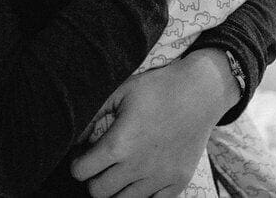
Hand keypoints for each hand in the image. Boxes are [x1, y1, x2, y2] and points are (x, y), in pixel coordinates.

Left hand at [71, 53, 234, 196]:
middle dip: (93, 179)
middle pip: (99, 192)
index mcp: (119, 144)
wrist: (199, 92)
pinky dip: (142, 194)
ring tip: (120, 170)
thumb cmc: (157, 88)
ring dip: (116, 188)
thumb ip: (93, 116)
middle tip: (99, 165)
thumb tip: (76, 138)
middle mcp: (138, 166)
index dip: (77, 164)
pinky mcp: (178, 182)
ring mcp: (160, 177)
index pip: (81, 172)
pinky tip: (140, 177)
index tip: (82, 157)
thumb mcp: (119, 93)